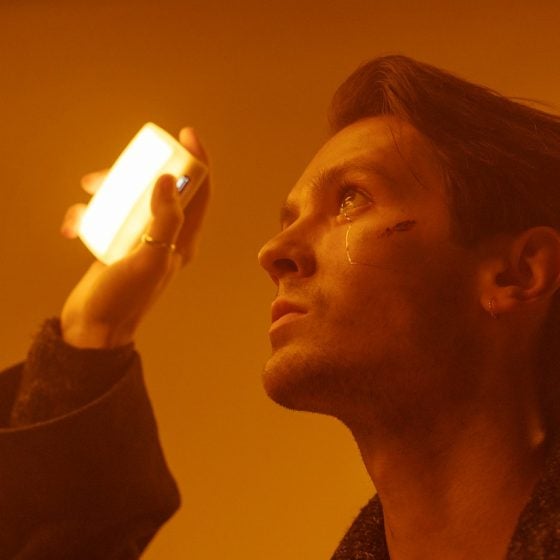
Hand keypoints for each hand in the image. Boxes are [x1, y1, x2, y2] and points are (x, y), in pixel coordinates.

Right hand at [60, 127, 209, 348]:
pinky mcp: (119, 244)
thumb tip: (169, 180)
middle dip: (140, 173)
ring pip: (133, 198)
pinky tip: (74, 226)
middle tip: (114, 170)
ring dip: (109, 191)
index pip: (201, 192)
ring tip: (87, 191)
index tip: (186, 135)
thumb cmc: (124, 298)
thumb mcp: (150, 258)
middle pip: (163, 189)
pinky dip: (89, 215)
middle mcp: (168, 237)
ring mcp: (143, 240)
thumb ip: (166, 220)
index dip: (198, 161)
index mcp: (185, 240)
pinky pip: (108, 217)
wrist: (93, 328)